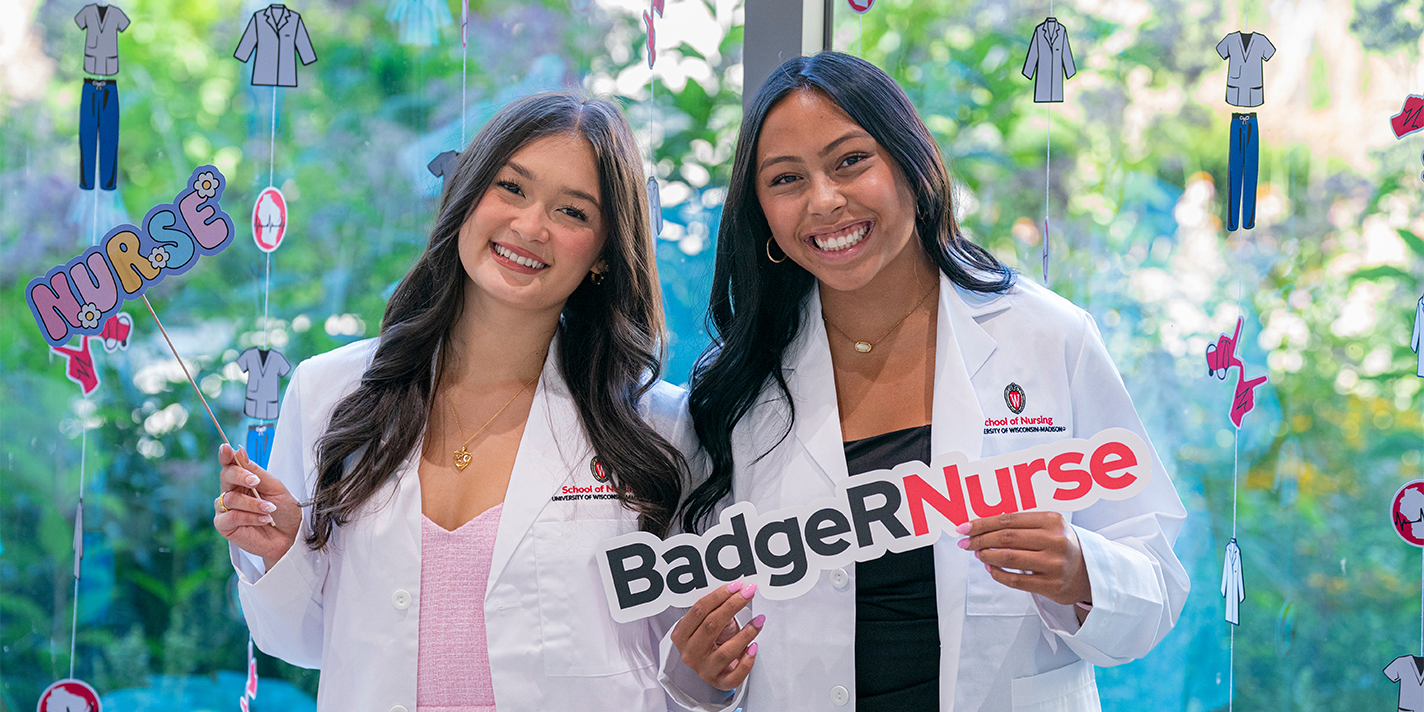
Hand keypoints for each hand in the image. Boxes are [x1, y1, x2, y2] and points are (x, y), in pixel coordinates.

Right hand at [214, 443, 301, 569]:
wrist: (291, 536)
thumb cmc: (284, 511)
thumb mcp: (275, 487)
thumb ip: (257, 471)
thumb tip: (239, 451)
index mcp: (243, 480)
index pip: (230, 464)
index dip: (226, 455)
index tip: (227, 449)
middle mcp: (232, 492)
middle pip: (226, 476)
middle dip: (241, 476)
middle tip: (256, 481)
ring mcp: (226, 509)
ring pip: (231, 499)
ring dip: (253, 503)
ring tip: (270, 509)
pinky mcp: (225, 526)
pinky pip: (230, 517)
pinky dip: (249, 517)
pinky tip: (264, 519)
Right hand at [670, 581, 764, 689]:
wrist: (715, 666)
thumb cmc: (713, 641)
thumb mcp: (709, 623)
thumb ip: (717, 609)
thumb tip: (738, 589)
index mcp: (681, 635)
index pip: (699, 610)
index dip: (719, 596)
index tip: (736, 586)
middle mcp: (690, 653)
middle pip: (711, 625)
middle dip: (733, 606)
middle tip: (748, 593)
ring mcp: (704, 670)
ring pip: (726, 651)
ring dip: (746, 633)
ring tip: (758, 621)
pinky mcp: (719, 683)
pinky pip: (735, 675)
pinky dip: (747, 661)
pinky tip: (754, 647)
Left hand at [957, 512, 1091, 608]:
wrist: (1088, 572)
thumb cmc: (1060, 545)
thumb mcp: (1048, 526)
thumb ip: (1020, 524)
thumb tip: (981, 526)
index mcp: (1053, 520)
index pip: (1008, 520)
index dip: (982, 523)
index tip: (964, 527)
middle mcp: (1055, 541)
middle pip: (1006, 538)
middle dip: (980, 540)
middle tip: (965, 542)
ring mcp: (1054, 564)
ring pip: (1009, 558)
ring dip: (986, 555)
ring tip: (977, 553)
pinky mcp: (1051, 585)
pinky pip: (1015, 580)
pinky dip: (997, 573)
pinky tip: (990, 568)